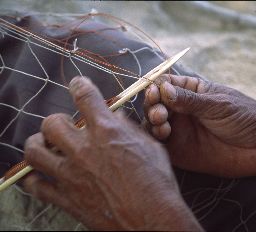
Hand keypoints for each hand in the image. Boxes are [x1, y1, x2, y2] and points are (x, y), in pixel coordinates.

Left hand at [23, 76, 201, 229]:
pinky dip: (35, 179)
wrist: (153, 218)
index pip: (84, 96)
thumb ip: (130, 129)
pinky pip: (36, 186)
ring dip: (38, 145)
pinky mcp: (66, 198)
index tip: (77, 85)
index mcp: (107, 131)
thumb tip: (116, 118)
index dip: (79, 85)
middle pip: (51, 123)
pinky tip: (41, 176)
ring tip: (47, 147)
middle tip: (65, 128)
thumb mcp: (151, 147)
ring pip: (35, 151)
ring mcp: (71, 174)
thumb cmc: (157, 181)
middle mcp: (84, 148)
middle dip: (57, 122)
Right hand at [144, 75, 255, 176]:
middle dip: (152, 106)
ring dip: (152, 122)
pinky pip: (161, 144)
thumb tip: (163, 89)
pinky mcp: (180, 150)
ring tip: (162, 124)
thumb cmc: (244, 116)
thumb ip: (189, 100)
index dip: (155, 87)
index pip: (164, 84)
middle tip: (160, 113)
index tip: (155, 92)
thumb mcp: (217, 104)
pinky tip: (162, 136)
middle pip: (155, 104)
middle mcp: (180, 110)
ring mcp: (179, 130)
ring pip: (154, 124)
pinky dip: (155, 139)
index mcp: (190, 92)